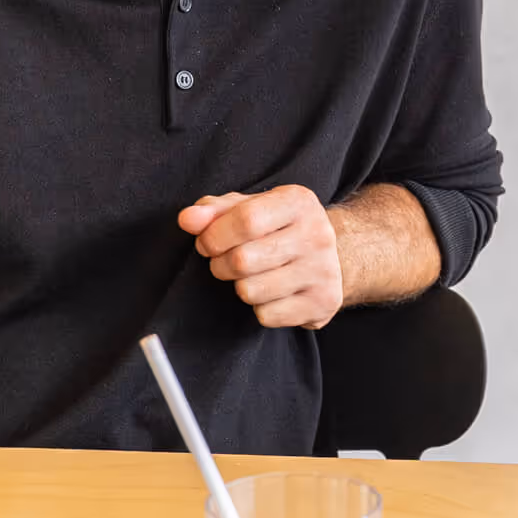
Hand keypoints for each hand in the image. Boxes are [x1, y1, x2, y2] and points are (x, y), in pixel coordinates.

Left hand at [178, 186, 344, 329]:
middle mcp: (318, 234)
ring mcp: (324, 271)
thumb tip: (186, 219)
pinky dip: (259, 308)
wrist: (331, 256)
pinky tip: (271, 293)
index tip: (205, 243)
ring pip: (251, 291)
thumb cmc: (277, 227)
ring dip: (239, 287)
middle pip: (243, 260)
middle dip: (220, 265)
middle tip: (222, 262)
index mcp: (298, 202)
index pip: (245, 220)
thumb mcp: (248, 208)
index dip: (214, 236)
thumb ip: (213, 211)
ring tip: (248, 276)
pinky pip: (267, 315)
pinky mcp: (324, 303)